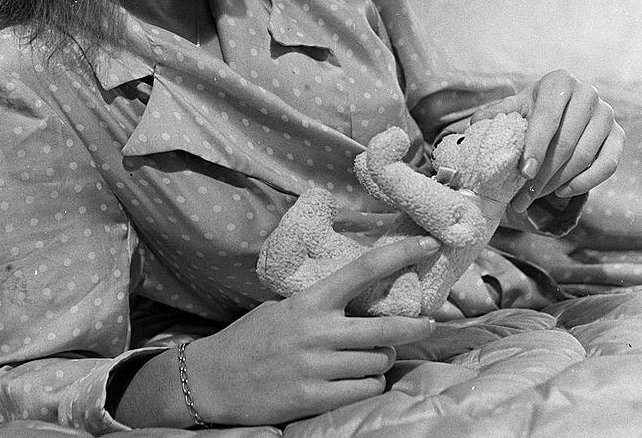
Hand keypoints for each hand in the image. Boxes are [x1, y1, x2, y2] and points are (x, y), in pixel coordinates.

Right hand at [188, 236, 439, 424]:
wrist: (212, 379)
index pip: (363, 270)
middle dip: (415, 326)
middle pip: (385, 327)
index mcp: (310, 301)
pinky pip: (364, 390)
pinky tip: (358, 381)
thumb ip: (319, 305)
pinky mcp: (313, 398)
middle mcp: (317, 331)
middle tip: (429, 324)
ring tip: (371, 358)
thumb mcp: (282, 309)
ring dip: (382, 360)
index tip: (428, 244)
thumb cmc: (250, 339)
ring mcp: (316, 367)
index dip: (400, 255)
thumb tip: (359, 300)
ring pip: (377, 362)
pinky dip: (369, 385)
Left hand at [471, 69, 623, 211]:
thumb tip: (477, 124)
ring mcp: (607, 115)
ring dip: (557, 182)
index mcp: (560, 81)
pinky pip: (607, 165)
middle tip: (521, 197)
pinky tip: (562, 192)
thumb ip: (498, 115)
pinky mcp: (619, 136)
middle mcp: (588, 94)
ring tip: (533, 198)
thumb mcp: (516, 108)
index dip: (534, 147)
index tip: (522, 173)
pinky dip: (584, 183)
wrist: (564, 110)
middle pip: (565, 142)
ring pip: (584, 156)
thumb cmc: (535, 110)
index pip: (547, 118)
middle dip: (542, 174)